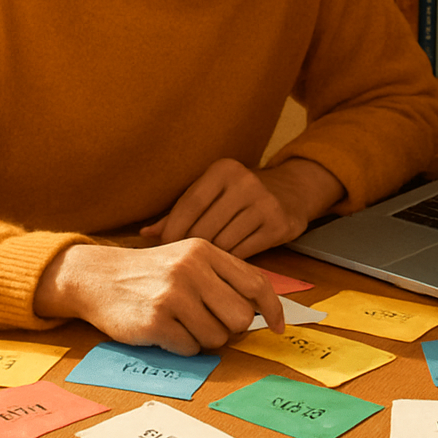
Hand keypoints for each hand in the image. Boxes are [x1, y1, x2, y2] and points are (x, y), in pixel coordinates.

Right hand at [34, 239, 283, 355]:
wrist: (99, 277)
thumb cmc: (151, 271)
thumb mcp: (188, 258)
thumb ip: (223, 275)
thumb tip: (260, 308)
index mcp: (205, 250)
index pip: (255, 282)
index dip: (272, 308)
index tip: (278, 327)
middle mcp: (191, 269)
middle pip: (239, 318)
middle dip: (228, 328)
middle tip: (207, 321)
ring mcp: (173, 295)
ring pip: (216, 338)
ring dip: (202, 339)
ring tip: (181, 322)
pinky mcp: (155, 321)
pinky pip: (189, 348)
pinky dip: (180, 346)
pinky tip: (164, 329)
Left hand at [140, 157, 344, 259]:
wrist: (292, 190)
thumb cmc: (241, 194)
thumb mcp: (213, 191)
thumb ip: (180, 211)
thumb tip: (144, 233)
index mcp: (223, 170)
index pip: (190, 203)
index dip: (173, 229)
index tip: (162, 248)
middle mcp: (245, 182)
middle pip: (206, 227)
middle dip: (190, 249)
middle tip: (181, 264)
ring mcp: (264, 204)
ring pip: (224, 244)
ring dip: (211, 259)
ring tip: (202, 267)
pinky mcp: (279, 225)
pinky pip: (245, 253)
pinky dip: (232, 262)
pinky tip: (225, 266)